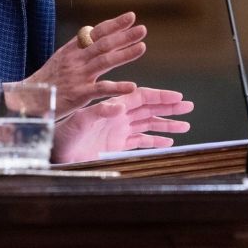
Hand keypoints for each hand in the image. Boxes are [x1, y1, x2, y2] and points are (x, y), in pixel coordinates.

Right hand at [24, 12, 147, 115]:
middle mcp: (76, 59)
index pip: (96, 33)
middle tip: (142, 29)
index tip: (131, 16)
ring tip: (142, 47)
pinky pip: (101, 89)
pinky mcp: (79, 94)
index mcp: (72, 49)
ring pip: (105, 61)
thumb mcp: (61, 58)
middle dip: (124, 36)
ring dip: (125, 54)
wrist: (28, 98)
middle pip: (104, 44)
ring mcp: (78, 76)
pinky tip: (131, 87)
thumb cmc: (48, 80)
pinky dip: (117, 87)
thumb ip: (79, 47)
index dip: (114, 24)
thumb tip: (94, 31)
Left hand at [51, 87, 193, 163]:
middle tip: (189, 106)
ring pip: (148, 125)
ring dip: (166, 124)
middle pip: (149, 109)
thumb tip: (118, 105)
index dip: (160, 96)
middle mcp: (119, 117)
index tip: (178, 96)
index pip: (141, 97)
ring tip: (186, 125)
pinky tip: (169, 142)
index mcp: (113, 107)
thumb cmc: (65, 134)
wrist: (57, 152)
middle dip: (169, 107)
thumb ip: (99, 112)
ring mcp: (119, 131)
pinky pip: (141, 142)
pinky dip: (155, 141)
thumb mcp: (81, 121)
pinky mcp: (117, 145)